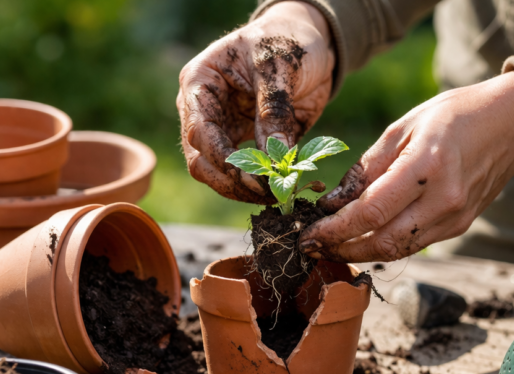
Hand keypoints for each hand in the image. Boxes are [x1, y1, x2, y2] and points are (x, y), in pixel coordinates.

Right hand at [177, 2, 334, 203]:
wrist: (313, 41)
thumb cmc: (287, 39)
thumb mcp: (280, 65)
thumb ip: (274, 110)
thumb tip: (274, 160)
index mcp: (200, 84)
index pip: (200, 133)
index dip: (224, 161)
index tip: (256, 180)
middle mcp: (205, 111)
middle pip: (204, 161)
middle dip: (233, 182)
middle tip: (270, 193)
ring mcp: (225, 129)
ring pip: (221, 174)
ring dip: (247, 189)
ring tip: (280, 194)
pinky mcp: (249, 144)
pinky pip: (250, 173)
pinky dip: (266, 184)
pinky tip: (286, 188)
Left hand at [299, 71, 513, 261]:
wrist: (512, 124)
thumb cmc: (454, 116)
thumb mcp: (403, 127)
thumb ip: (366, 168)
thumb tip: (333, 203)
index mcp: (426, 166)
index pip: (370, 212)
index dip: (334, 230)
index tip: (308, 234)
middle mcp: (443, 199)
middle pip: (382, 242)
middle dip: (341, 249)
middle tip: (312, 246)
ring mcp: (455, 218)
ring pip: (398, 250)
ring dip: (361, 252)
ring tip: (331, 246)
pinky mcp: (460, 226)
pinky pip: (415, 244)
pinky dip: (386, 245)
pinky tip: (364, 238)